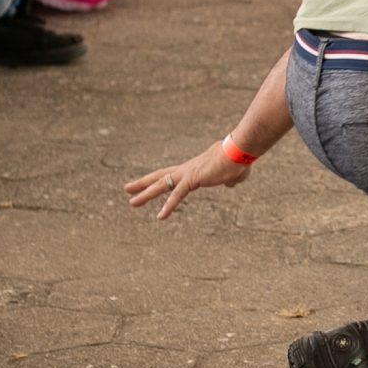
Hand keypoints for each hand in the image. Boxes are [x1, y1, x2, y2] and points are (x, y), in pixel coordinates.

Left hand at [124, 138, 252, 219]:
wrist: (240, 151)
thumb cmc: (240, 161)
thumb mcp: (234, 174)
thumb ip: (229, 180)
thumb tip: (230, 183)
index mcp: (195, 168)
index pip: (173, 175)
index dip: (160, 180)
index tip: (150, 184)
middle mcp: (187, 169)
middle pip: (160, 176)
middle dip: (142, 183)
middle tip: (127, 188)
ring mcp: (188, 173)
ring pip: (161, 184)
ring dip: (145, 194)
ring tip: (131, 202)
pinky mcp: (192, 179)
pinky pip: (177, 194)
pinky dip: (168, 206)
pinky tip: (160, 216)